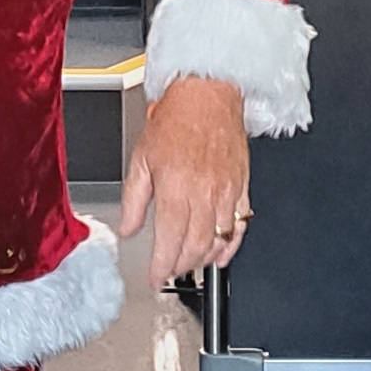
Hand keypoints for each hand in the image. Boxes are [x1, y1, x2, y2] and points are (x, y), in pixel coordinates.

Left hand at [119, 76, 249, 287]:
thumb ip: (134, 198)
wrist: (208, 93)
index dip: (161, 267)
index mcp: (176, 187)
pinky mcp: (242, 187)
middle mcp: (203, 193)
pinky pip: (240, 226)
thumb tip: (128, 227)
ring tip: (188, 264)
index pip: (169, 241)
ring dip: (202, 260)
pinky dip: (231, 246)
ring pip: (218, 242)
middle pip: (194, 247)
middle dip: (180, 267)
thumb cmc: (176, 117)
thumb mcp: (142, 156)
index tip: (154, 277)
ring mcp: (226, 192)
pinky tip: (220, 254)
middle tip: (169, 271)